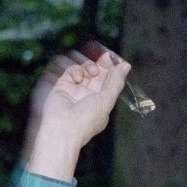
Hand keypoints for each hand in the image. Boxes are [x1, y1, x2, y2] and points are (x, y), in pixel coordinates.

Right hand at [24, 48, 131, 178]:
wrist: (61, 129)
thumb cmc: (86, 120)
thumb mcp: (106, 101)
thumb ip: (116, 82)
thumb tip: (126, 65)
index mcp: (101, 100)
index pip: (107, 77)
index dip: (111, 66)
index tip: (113, 57)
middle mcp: (87, 93)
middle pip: (94, 68)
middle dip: (99, 61)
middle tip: (104, 57)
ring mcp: (73, 88)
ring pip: (81, 64)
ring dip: (87, 64)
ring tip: (91, 72)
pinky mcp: (60, 84)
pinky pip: (68, 67)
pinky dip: (73, 69)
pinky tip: (77, 79)